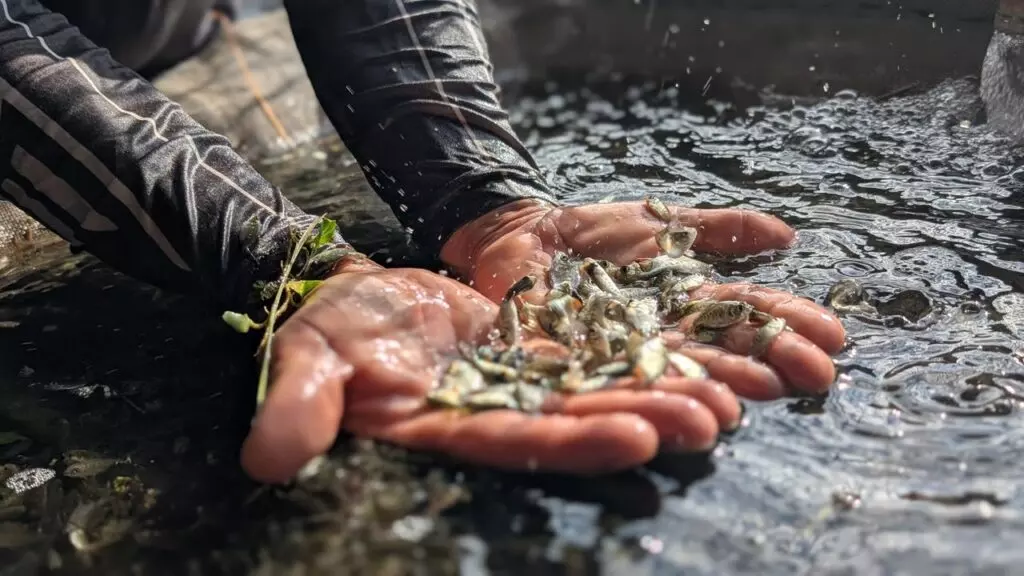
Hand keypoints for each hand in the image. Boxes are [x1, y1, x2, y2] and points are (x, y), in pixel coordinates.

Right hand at [239, 258, 751, 482]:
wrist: (359, 303)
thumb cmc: (329, 335)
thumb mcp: (307, 361)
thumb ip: (299, 405)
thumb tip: (266, 459)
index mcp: (448, 426)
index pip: (517, 441)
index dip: (573, 443)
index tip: (633, 439)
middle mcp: (500, 411)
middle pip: (580, 421)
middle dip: (645, 421)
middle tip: (713, 422)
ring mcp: (527, 380)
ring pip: (605, 388)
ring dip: (665, 392)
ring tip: (731, 397)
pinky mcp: (543, 345)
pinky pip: (603, 347)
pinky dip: (649, 347)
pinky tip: (703, 348)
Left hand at [441, 198, 845, 398]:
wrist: (520, 231)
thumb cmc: (591, 231)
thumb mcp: (663, 221)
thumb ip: (720, 230)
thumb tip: (788, 234)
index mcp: (685, 306)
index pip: (745, 315)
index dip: (787, 324)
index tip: (834, 337)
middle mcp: (660, 338)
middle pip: (718, 350)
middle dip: (766, 362)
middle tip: (815, 377)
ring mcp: (615, 353)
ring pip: (669, 372)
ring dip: (710, 386)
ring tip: (749, 400)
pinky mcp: (565, 363)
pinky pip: (601, 378)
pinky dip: (634, 393)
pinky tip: (667, 406)